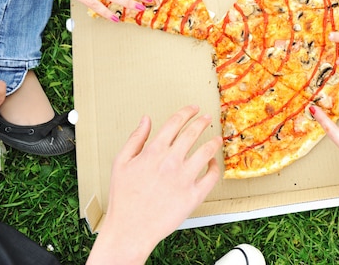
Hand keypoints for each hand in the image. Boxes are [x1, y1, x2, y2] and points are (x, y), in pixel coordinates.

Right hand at [88, 106, 221, 263]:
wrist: (129, 229)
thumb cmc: (123, 198)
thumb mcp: (121, 163)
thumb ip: (135, 139)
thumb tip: (146, 119)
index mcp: (153, 151)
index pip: (175, 123)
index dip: (187, 112)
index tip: (194, 108)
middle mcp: (171, 161)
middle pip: (193, 133)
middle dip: (202, 122)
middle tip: (207, 118)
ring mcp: (184, 178)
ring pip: (206, 151)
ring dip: (213, 142)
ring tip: (217, 138)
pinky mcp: (193, 195)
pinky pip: (211, 176)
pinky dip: (215, 167)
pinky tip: (213, 163)